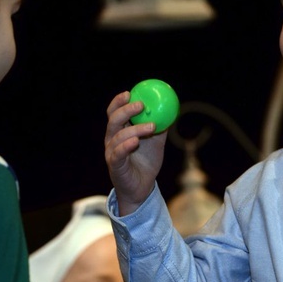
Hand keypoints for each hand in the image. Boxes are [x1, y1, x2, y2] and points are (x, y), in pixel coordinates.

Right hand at [104, 91, 167, 215]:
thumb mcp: (156, 143)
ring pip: (118, 136)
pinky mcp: (115, 166)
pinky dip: (126, 146)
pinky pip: (118, 153)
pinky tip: (135, 141)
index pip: (114, 113)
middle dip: (126, 110)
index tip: (130, 92)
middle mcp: (112, 140)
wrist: (142, 189)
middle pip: (113, 121)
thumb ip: (160, 127)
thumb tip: (170, 110)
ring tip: (152, 126)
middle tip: (141, 105)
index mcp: (119, 131)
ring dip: (136, 128)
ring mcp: (112, 153)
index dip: (119, 102)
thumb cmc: (146, 163)